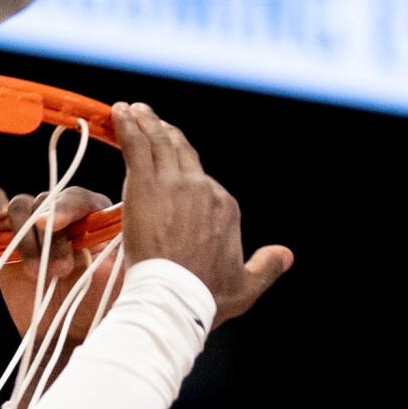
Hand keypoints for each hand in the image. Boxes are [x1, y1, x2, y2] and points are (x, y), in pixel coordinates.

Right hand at [0, 184, 122, 344]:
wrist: (69, 335)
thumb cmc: (100, 308)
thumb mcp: (120, 280)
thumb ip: (118, 251)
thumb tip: (113, 222)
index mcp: (96, 216)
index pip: (79, 199)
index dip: (67, 208)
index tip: (57, 224)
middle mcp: (64, 213)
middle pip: (47, 202)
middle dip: (48, 237)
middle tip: (59, 271)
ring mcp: (33, 224)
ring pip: (21, 206)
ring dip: (24, 240)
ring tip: (35, 273)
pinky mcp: (6, 236)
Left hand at [111, 101, 292, 324]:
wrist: (174, 298)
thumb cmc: (205, 298)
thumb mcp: (246, 287)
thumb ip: (267, 268)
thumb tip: (287, 255)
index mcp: (225, 207)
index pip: (203, 180)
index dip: (185, 169)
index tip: (171, 165)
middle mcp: (203, 189)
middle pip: (182, 152)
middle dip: (166, 133)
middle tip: (150, 121)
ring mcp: (175, 184)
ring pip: (160, 143)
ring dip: (145, 122)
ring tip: (132, 110)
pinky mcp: (146, 185)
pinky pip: (138, 146)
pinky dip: (128, 126)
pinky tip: (119, 114)